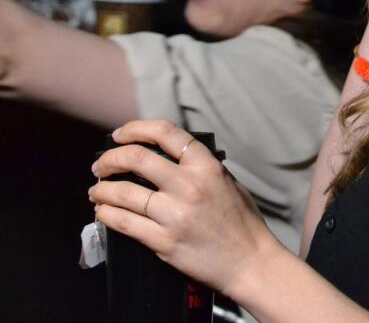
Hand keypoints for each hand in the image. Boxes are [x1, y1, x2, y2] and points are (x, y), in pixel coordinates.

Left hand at [90, 119, 286, 295]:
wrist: (249, 262)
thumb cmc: (242, 223)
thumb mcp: (228, 183)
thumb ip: (201, 168)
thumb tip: (167, 158)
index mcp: (207, 167)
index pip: (166, 133)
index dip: (136, 129)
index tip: (120, 134)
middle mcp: (190, 186)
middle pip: (137, 158)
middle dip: (110, 159)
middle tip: (101, 166)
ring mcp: (175, 214)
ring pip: (124, 192)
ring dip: (102, 189)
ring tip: (96, 191)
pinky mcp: (164, 241)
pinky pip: (124, 223)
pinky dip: (107, 214)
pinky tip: (103, 211)